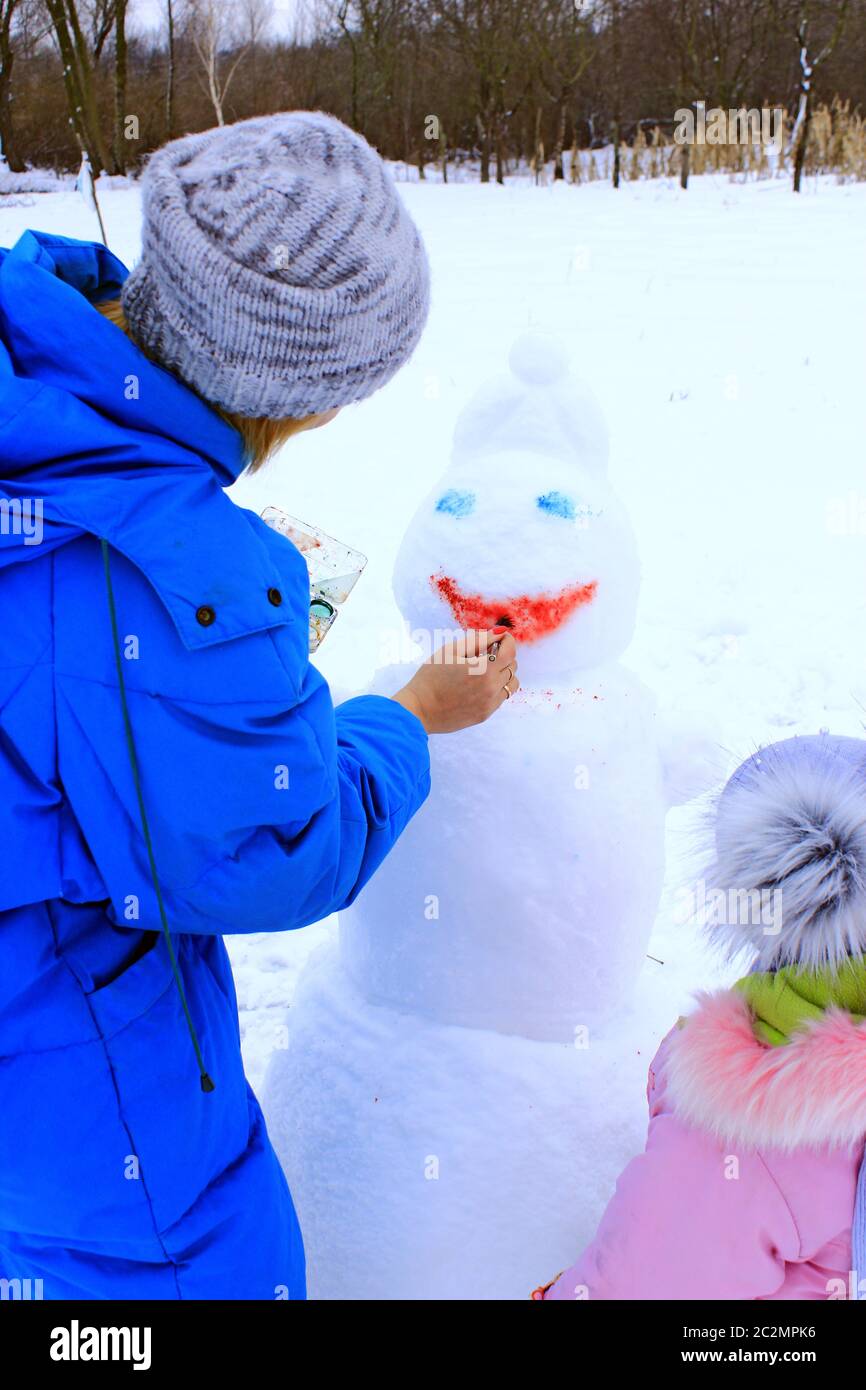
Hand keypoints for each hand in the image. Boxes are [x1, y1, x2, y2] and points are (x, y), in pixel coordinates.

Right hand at [391, 629, 519, 734]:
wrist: (419, 709)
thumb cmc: (430, 677)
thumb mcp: (450, 651)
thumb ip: (477, 640)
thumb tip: (498, 632)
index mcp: (484, 669)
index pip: (510, 651)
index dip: (507, 641)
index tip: (499, 638)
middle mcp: (492, 687)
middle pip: (512, 666)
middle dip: (504, 655)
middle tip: (487, 653)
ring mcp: (490, 703)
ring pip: (511, 684)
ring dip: (504, 673)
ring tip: (486, 671)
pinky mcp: (485, 714)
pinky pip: (501, 697)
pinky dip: (496, 688)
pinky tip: (479, 685)